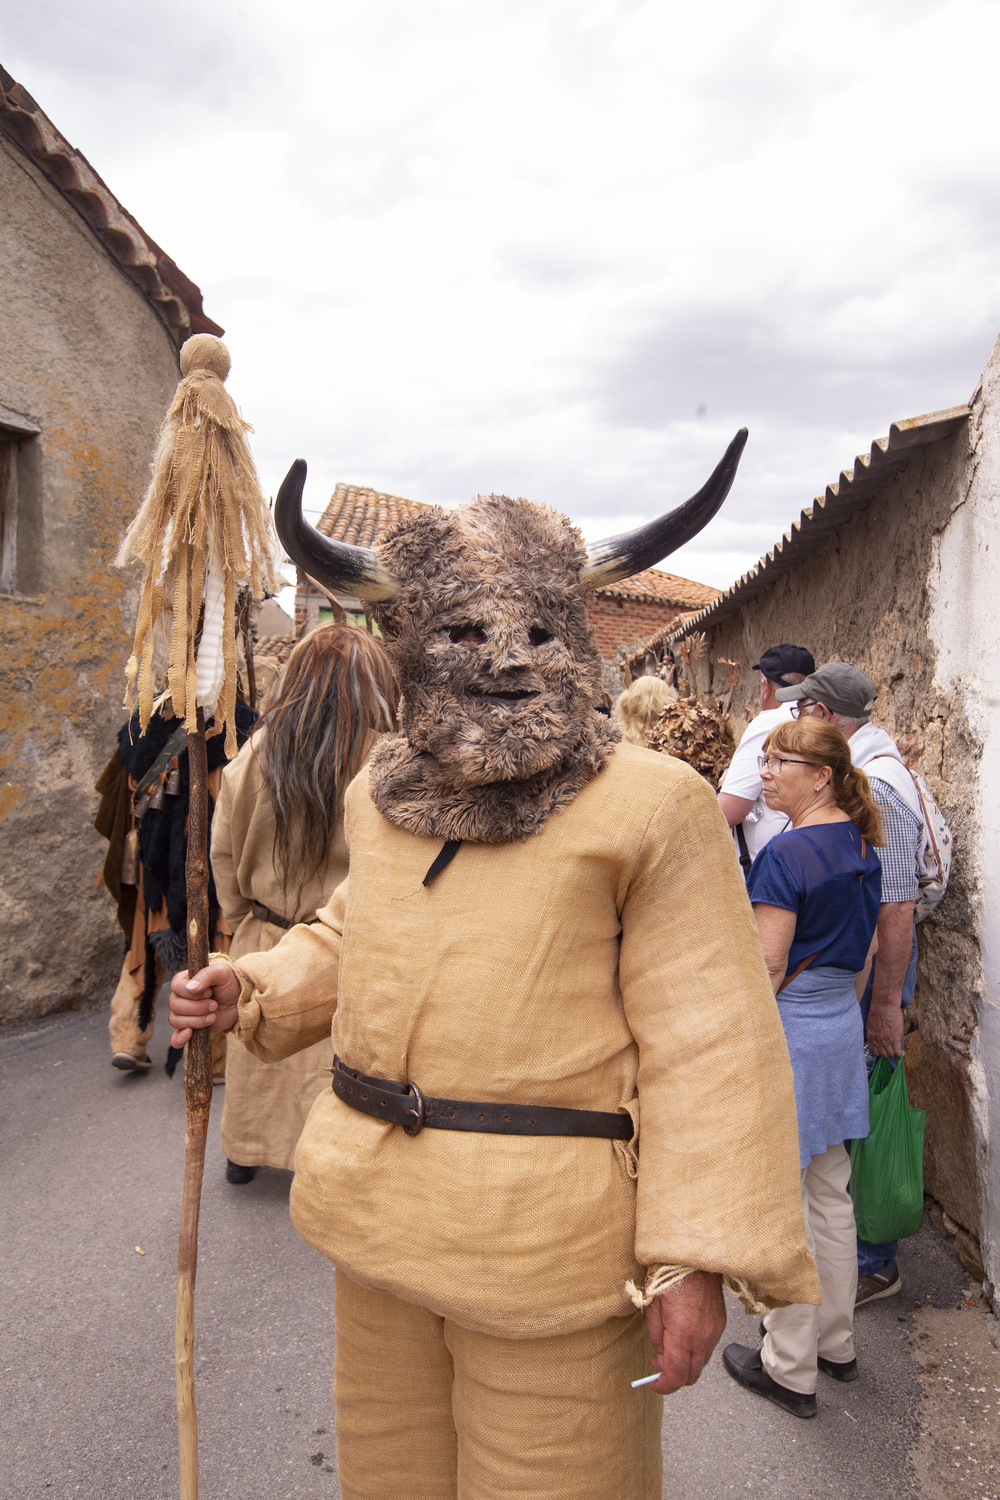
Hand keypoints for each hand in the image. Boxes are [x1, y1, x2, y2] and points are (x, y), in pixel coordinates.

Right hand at [168, 963, 240, 1045]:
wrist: (240, 1001)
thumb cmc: (229, 983)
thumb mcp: (221, 973)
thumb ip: (205, 976)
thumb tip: (190, 988)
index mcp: (185, 981)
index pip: (176, 987)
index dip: (192, 993)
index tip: (209, 992)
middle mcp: (180, 997)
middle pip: (175, 1005)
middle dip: (197, 1008)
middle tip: (214, 1005)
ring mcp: (184, 1014)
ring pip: (176, 1020)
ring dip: (197, 1020)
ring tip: (213, 1016)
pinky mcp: (190, 1028)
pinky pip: (175, 1038)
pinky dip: (179, 1039)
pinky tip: (190, 1034)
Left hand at [644, 1270, 725, 1393]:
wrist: (695, 1257)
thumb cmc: (670, 1276)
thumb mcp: (652, 1305)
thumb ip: (656, 1335)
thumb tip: (659, 1355)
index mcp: (683, 1334)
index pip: (676, 1375)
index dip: (663, 1385)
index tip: (653, 1383)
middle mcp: (702, 1338)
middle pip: (691, 1376)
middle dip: (674, 1376)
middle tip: (659, 1363)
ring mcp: (714, 1332)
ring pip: (701, 1363)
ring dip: (686, 1363)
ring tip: (670, 1346)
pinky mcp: (720, 1324)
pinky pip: (708, 1348)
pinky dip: (695, 1350)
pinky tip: (685, 1335)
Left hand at [866, 997, 903, 1056]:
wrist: (884, 1006)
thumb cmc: (878, 1011)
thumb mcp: (871, 1024)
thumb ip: (874, 1032)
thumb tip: (878, 1036)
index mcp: (871, 1037)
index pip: (874, 1051)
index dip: (880, 1052)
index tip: (883, 1050)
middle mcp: (877, 1041)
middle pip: (883, 1054)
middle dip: (887, 1053)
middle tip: (891, 1050)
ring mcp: (886, 1041)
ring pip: (890, 1054)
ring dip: (894, 1053)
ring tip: (897, 1051)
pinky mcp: (895, 1039)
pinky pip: (897, 1051)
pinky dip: (900, 1053)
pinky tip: (901, 1052)